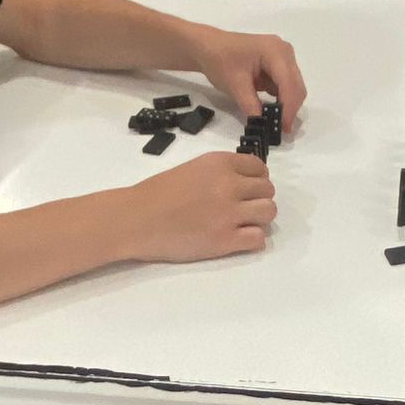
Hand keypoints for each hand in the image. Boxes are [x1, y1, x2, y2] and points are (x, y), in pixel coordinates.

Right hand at [125, 151, 276, 261]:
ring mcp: (229, 213)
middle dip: (257, 199)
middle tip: (241, 209)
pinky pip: (258, 239)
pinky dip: (252, 240)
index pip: (259, 167)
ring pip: (269, 212)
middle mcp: (229, 185)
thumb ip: (219, 173)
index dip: (255, 180)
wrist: (135, 219)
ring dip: (259, 219)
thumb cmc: (156, 194)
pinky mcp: (225, 240)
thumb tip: (243, 184)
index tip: (245, 190)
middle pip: (268, 190)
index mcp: (220, 163)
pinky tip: (237, 240)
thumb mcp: (192, 169)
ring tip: (241, 225)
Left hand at [190, 25, 308, 129]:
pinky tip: (272, 110)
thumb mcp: (235, 85)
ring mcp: (282, 57)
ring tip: (277, 122)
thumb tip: (263, 124)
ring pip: (293, 87)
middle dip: (290, 108)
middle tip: (281, 129)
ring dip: (287, 104)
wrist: (208, 47)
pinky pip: (285, 85)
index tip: (284, 127)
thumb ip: (251, 105)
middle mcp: (284, 52)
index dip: (288, 107)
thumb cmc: (219, 60)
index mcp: (275, 51)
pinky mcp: (278, 65)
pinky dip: (281, 99)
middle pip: (296, 85)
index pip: (288, 83)